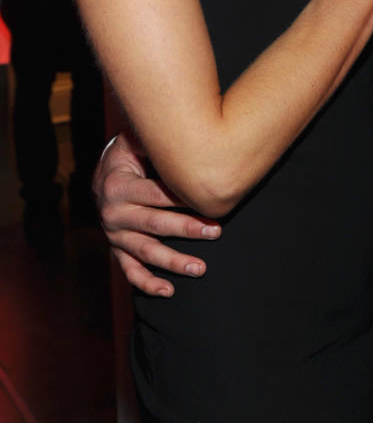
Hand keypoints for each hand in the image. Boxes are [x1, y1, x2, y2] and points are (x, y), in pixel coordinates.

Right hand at [95, 133, 220, 296]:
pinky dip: (148, 282)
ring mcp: (114, 234)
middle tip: (216, 231)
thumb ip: (154, 142)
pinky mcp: (117, 249)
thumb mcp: (135, 141)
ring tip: (200, 268)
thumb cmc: (131, 153)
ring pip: (145, 251)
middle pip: (154, 224)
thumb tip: (185, 131)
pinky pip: (130, 270)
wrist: (106, 172)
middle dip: (186, 228)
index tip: (210, 201)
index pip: (156, 195)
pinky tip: (169, 290)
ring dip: (173, 262)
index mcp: (118, 186)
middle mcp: (112, 213)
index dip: (183, 198)